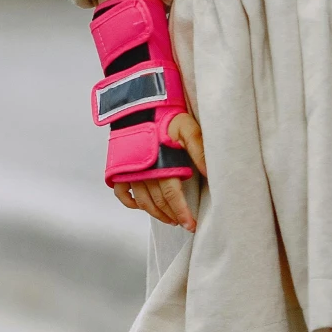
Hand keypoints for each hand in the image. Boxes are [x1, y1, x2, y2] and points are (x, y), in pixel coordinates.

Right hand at [113, 110, 205, 230]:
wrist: (139, 106)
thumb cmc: (166, 117)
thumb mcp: (188, 129)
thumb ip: (200, 150)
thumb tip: (211, 174)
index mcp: (162, 166)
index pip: (173, 198)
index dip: (182, 213)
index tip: (191, 226)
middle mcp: (144, 174)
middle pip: (159, 203)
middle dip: (172, 216)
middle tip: (183, 224)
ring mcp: (130, 173)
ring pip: (143, 202)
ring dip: (156, 213)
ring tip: (168, 219)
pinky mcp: (120, 169)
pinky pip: (122, 193)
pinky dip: (130, 203)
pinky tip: (141, 206)